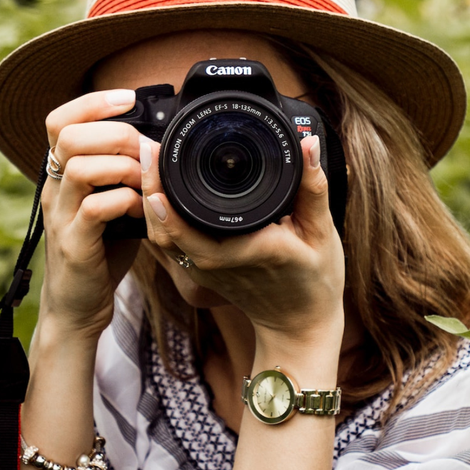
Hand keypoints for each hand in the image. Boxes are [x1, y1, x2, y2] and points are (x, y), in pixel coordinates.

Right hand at [39, 89, 148, 337]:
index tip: (128, 98)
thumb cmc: (101, 251)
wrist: (77, 306)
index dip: (92, 102)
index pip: (59, 120)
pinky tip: (140, 210)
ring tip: (144, 182)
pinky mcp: (73, 244)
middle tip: (145, 150)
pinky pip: (94, 209)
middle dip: (115, 133)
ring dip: (122, 167)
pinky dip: (125, 201)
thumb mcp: (112, 203)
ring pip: (79, 167)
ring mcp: (60, 217)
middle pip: (68, 136)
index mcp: (61, 175)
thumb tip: (160, 146)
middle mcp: (54, 190)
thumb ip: (126, 175)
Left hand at [140, 135, 345, 341]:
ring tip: (148, 160)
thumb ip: (313, 187)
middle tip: (147, 147)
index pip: (192, 229)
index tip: (158, 159)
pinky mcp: (200, 272)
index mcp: (247, 251)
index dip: (167, 199)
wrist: (299, 325)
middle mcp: (218, 264)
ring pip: (161, 238)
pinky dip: (158, 216)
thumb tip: (307, 143)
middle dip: (149, 187)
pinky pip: (170, 244)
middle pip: (165, 229)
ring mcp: (205, 271)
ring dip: (148, 200)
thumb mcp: (322, 232)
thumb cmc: (315, 281)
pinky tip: (158, 189)